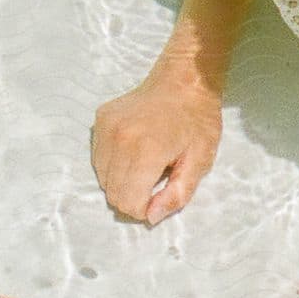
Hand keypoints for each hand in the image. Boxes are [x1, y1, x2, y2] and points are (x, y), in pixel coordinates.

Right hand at [91, 69, 222, 224]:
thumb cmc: (198, 120)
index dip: (144, 209)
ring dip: (122, 181)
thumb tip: (151, 217)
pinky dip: (114, 164)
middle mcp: (118, 139)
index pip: (127, 201)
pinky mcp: (100, 120)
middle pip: (112, 192)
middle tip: (155, 184)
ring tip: (146, 165)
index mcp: (146, 151)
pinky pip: (98, 157)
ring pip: (101, 176)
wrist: (184, 80)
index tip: (160, 198)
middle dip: (132, 198)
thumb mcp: (201, 161)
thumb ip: (177, 193)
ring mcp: (105, 128)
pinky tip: (135, 152)